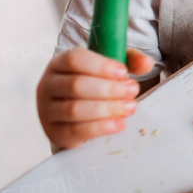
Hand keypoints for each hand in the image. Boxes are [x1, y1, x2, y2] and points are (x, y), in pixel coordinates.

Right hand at [37, 48, 152, 148]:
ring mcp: (46, 111)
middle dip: (109, 89)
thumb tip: (146, 63)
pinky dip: (101, 127)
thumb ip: (130, 61)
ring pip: (75, 110)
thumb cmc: (95, 83)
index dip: (100, 65)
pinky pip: (76, 131)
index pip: (74, 59)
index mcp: (59, 63)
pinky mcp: (53, 133)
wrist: (74, 114)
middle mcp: (47, 85)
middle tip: (133, 90)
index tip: (123, 72)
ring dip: (107, 108)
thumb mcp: (111, 67)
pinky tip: (120, 123)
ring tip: (131, 106)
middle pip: (76, 85)